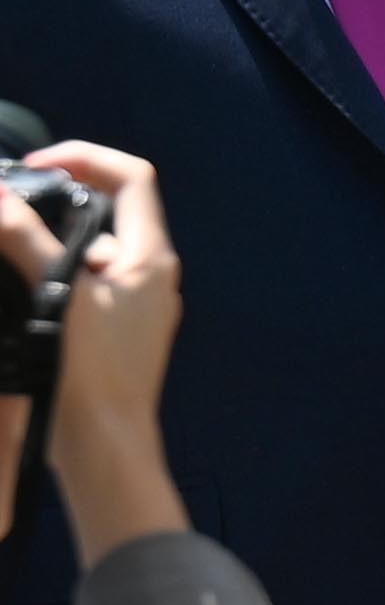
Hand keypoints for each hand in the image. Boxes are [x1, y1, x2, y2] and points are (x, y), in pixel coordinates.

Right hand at [10, 145, 185, 561]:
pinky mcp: (112, 332)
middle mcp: (150, 275)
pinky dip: (47, 276)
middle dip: (54, 202)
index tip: (36, 166)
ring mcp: (134, 305)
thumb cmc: (91, 375)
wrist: (104, 446)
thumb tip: (0, 199)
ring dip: (44, 243)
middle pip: (106, 212)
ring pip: (86, 251)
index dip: (86, 158)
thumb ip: (28, 240)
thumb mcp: (57, 296)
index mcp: (150, 258)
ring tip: (4, 252)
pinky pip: (79, 286)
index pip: (132, 178)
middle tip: (7, 210)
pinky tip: (15, 289)